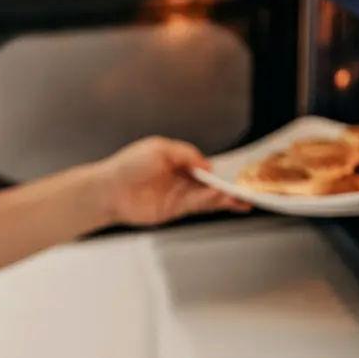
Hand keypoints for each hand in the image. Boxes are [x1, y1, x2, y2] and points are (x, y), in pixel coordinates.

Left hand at [94, 136, 249, 225]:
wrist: (109, 190)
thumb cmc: (128, 165)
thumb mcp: (160, 148)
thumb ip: (187, 154)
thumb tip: (207, 165)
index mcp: (177, 159)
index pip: (205, 162)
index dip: (222, 167)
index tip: (239, 169)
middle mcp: (180, 177)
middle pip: (211, 181)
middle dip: (229, 184)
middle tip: (249, 186)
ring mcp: (178, 194)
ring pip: (208, 195)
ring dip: (226, 196)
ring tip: (244, 197)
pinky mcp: (175, 209)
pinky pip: (198, 206)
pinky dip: (213, 203)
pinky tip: (225, 200)